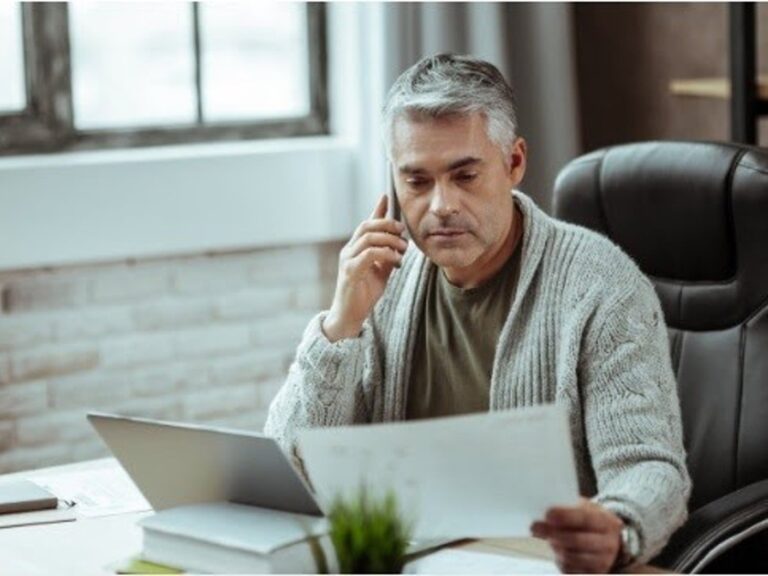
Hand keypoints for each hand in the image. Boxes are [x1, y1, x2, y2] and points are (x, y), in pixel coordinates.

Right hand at [322, 194, 407, 341]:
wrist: (350, 315)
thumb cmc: (364, 293)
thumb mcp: (380, 271)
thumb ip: (387, 254)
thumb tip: (400, 241)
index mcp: (355, 248)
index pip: (366, 223)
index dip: (376, 210)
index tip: (386, 196)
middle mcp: (348, 250)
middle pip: (367, 226)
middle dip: (388, 224)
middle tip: (403, 232)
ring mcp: (347, 260)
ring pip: (368, 238)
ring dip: (390, 240)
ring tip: (403, 249)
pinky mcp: (350, 272)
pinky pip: (369, 255)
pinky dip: (386, 254)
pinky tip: (396, 261)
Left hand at [531, 499, 622, 573]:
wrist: (607, 540)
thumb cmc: (589, 520)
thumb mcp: (583, 509)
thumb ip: (565, 510)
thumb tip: (541, 517)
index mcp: (606, 521)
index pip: (585, 518)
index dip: (565, 516)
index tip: (547, 514)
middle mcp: (608, 543)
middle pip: (578, 540)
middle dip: (554, 533)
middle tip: (535, 527)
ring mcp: (603, 562)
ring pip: (571, 557)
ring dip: (555, 547)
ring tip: (550, 538)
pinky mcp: (592, 573)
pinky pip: (569, 569)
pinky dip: (559, 559)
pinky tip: (559, 550)